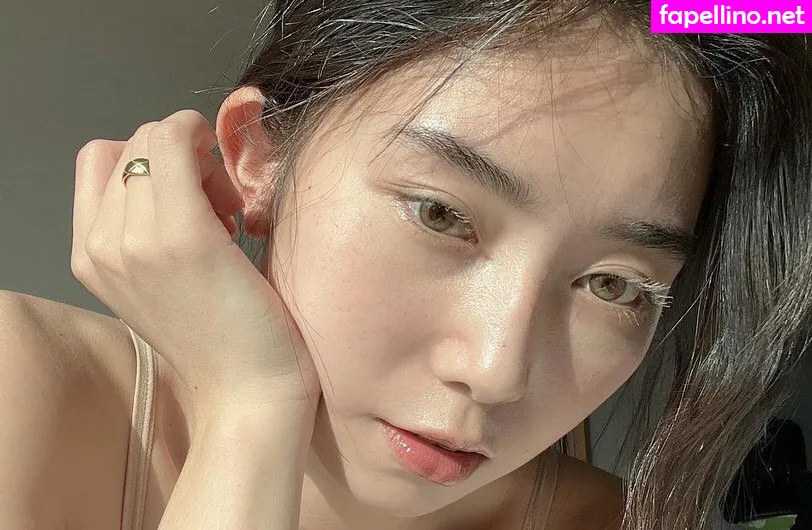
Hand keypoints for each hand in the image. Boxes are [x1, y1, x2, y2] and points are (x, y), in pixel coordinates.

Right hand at [70, 109, 320, 415]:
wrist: (245, 396)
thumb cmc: (219, 341)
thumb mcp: (159, 284)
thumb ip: (146, 231)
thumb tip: (178, 171)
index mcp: (89, 255)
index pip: (102, 159)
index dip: (151, 162)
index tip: (193, 200)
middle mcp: (100, 244)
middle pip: (133, 141)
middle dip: (182, 159)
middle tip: (220, 209)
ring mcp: (136, 240)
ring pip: (155, 134)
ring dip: (201, 160)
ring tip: (228, 216)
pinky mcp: (184, 236)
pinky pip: (177, 140)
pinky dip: (207, 146)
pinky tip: (235, 203)